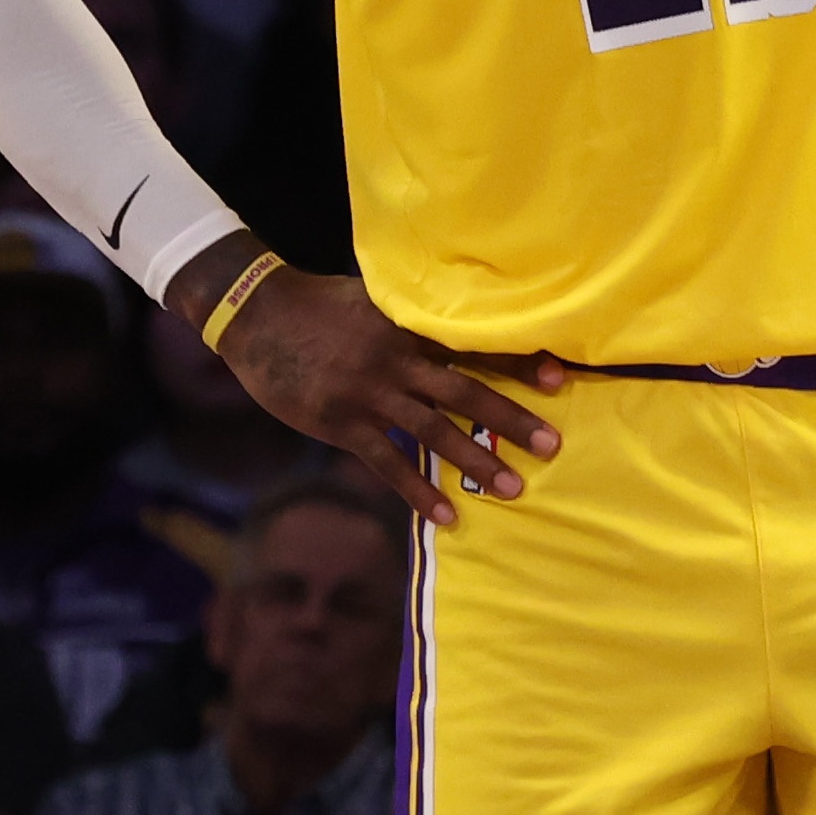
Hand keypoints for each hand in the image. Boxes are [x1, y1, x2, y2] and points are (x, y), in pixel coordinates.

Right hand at [192, 259, 561, 530]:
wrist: (256, 314)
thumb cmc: (317, 304)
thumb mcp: (371, 299)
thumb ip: (410, 318)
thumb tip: (455, 326)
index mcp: (407, 326)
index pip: (473, 345)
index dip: (516, 362)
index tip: (559, 378)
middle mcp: (396, 360)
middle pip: (464, 392)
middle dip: (510, 420)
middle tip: (552, 446)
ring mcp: (369, 394)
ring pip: (433, 431)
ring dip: (476, 460)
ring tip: (513, 488)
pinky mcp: (342, 423)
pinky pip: (388, 463)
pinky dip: (419, 491)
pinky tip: (447, 516)